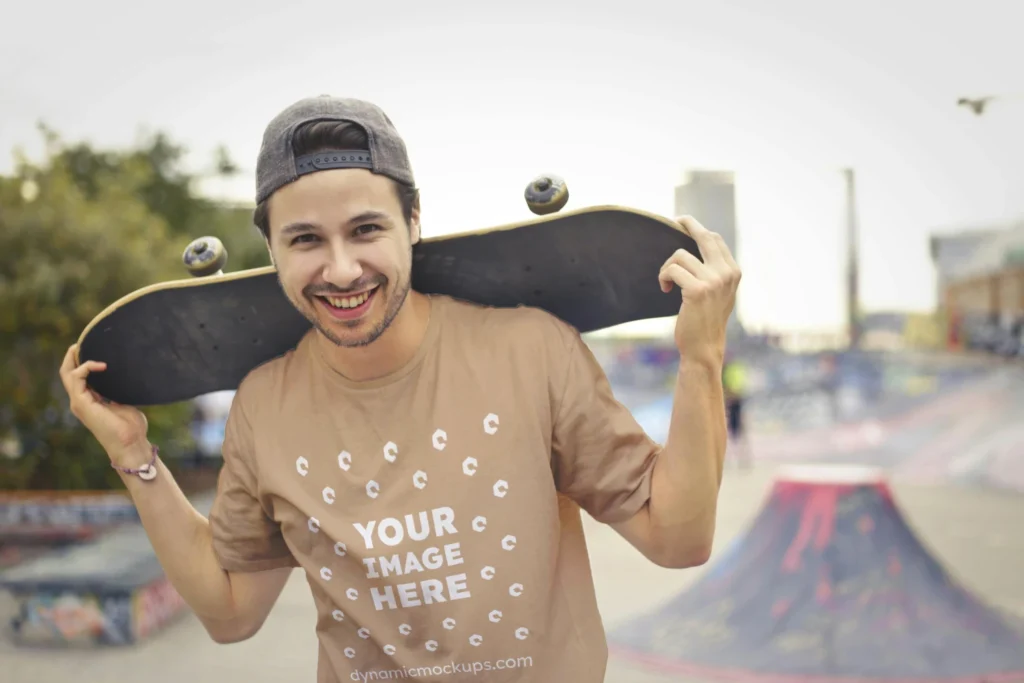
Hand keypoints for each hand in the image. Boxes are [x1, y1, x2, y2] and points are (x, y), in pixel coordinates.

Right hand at [59, 345, 150, 464]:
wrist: (130, 443)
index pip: (78, 378)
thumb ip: (120, 392)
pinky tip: (101, 365)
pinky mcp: (81, 403)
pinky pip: (76, 378)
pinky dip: (86, 367)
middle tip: (81, 342)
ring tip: (82, 346)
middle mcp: (81, 401)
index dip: (81, 362)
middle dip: (72, 357)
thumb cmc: (132, 427)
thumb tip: (126, 377)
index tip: (92, 348)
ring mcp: (79, 402)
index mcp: (90, 401)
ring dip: (73, 358)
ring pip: (67, 374)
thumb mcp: (125, 403)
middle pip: (67, 374)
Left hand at [658, 215, 740, 362]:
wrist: (703, 347)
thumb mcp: (719, 293)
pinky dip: (664, 277)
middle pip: (704, 236)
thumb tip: (701, 245)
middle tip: (676, 220)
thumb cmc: (706, 320)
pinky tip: (665, 289)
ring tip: (667, 282)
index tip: (684, 225)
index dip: (698, 229)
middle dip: (688, 224)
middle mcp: (727, 273)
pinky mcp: (697, 289)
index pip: (715, 239)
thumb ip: (716, 272)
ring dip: (667, 267)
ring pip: (680, 255)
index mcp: (733, 271)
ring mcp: (713, 280)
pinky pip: (672, 270)